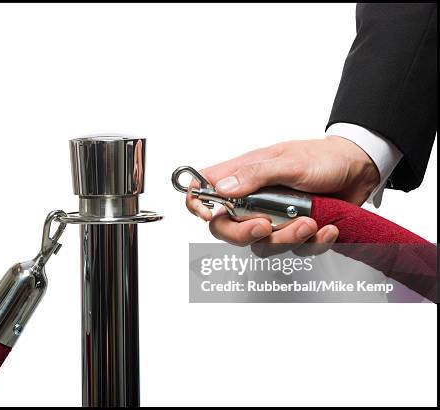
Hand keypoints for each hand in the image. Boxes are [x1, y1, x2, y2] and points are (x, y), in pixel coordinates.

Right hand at [186, 136, 379, 248]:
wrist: (359, 169)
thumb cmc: (322, 158)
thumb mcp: (288, 161)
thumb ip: (254, 175)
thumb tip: (221, 188)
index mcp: (243, 177)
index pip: (205, 190)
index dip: (198, 204)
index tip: (208, 214)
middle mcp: (252, 200)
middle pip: (225, 228)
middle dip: (243, 233)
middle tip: (263, 227)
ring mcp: (273, 218)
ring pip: (261, 245)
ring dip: (286, 239)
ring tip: (309, 221)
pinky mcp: (294, 232)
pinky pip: (295, 250)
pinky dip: (313, 243)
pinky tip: (327, 228)